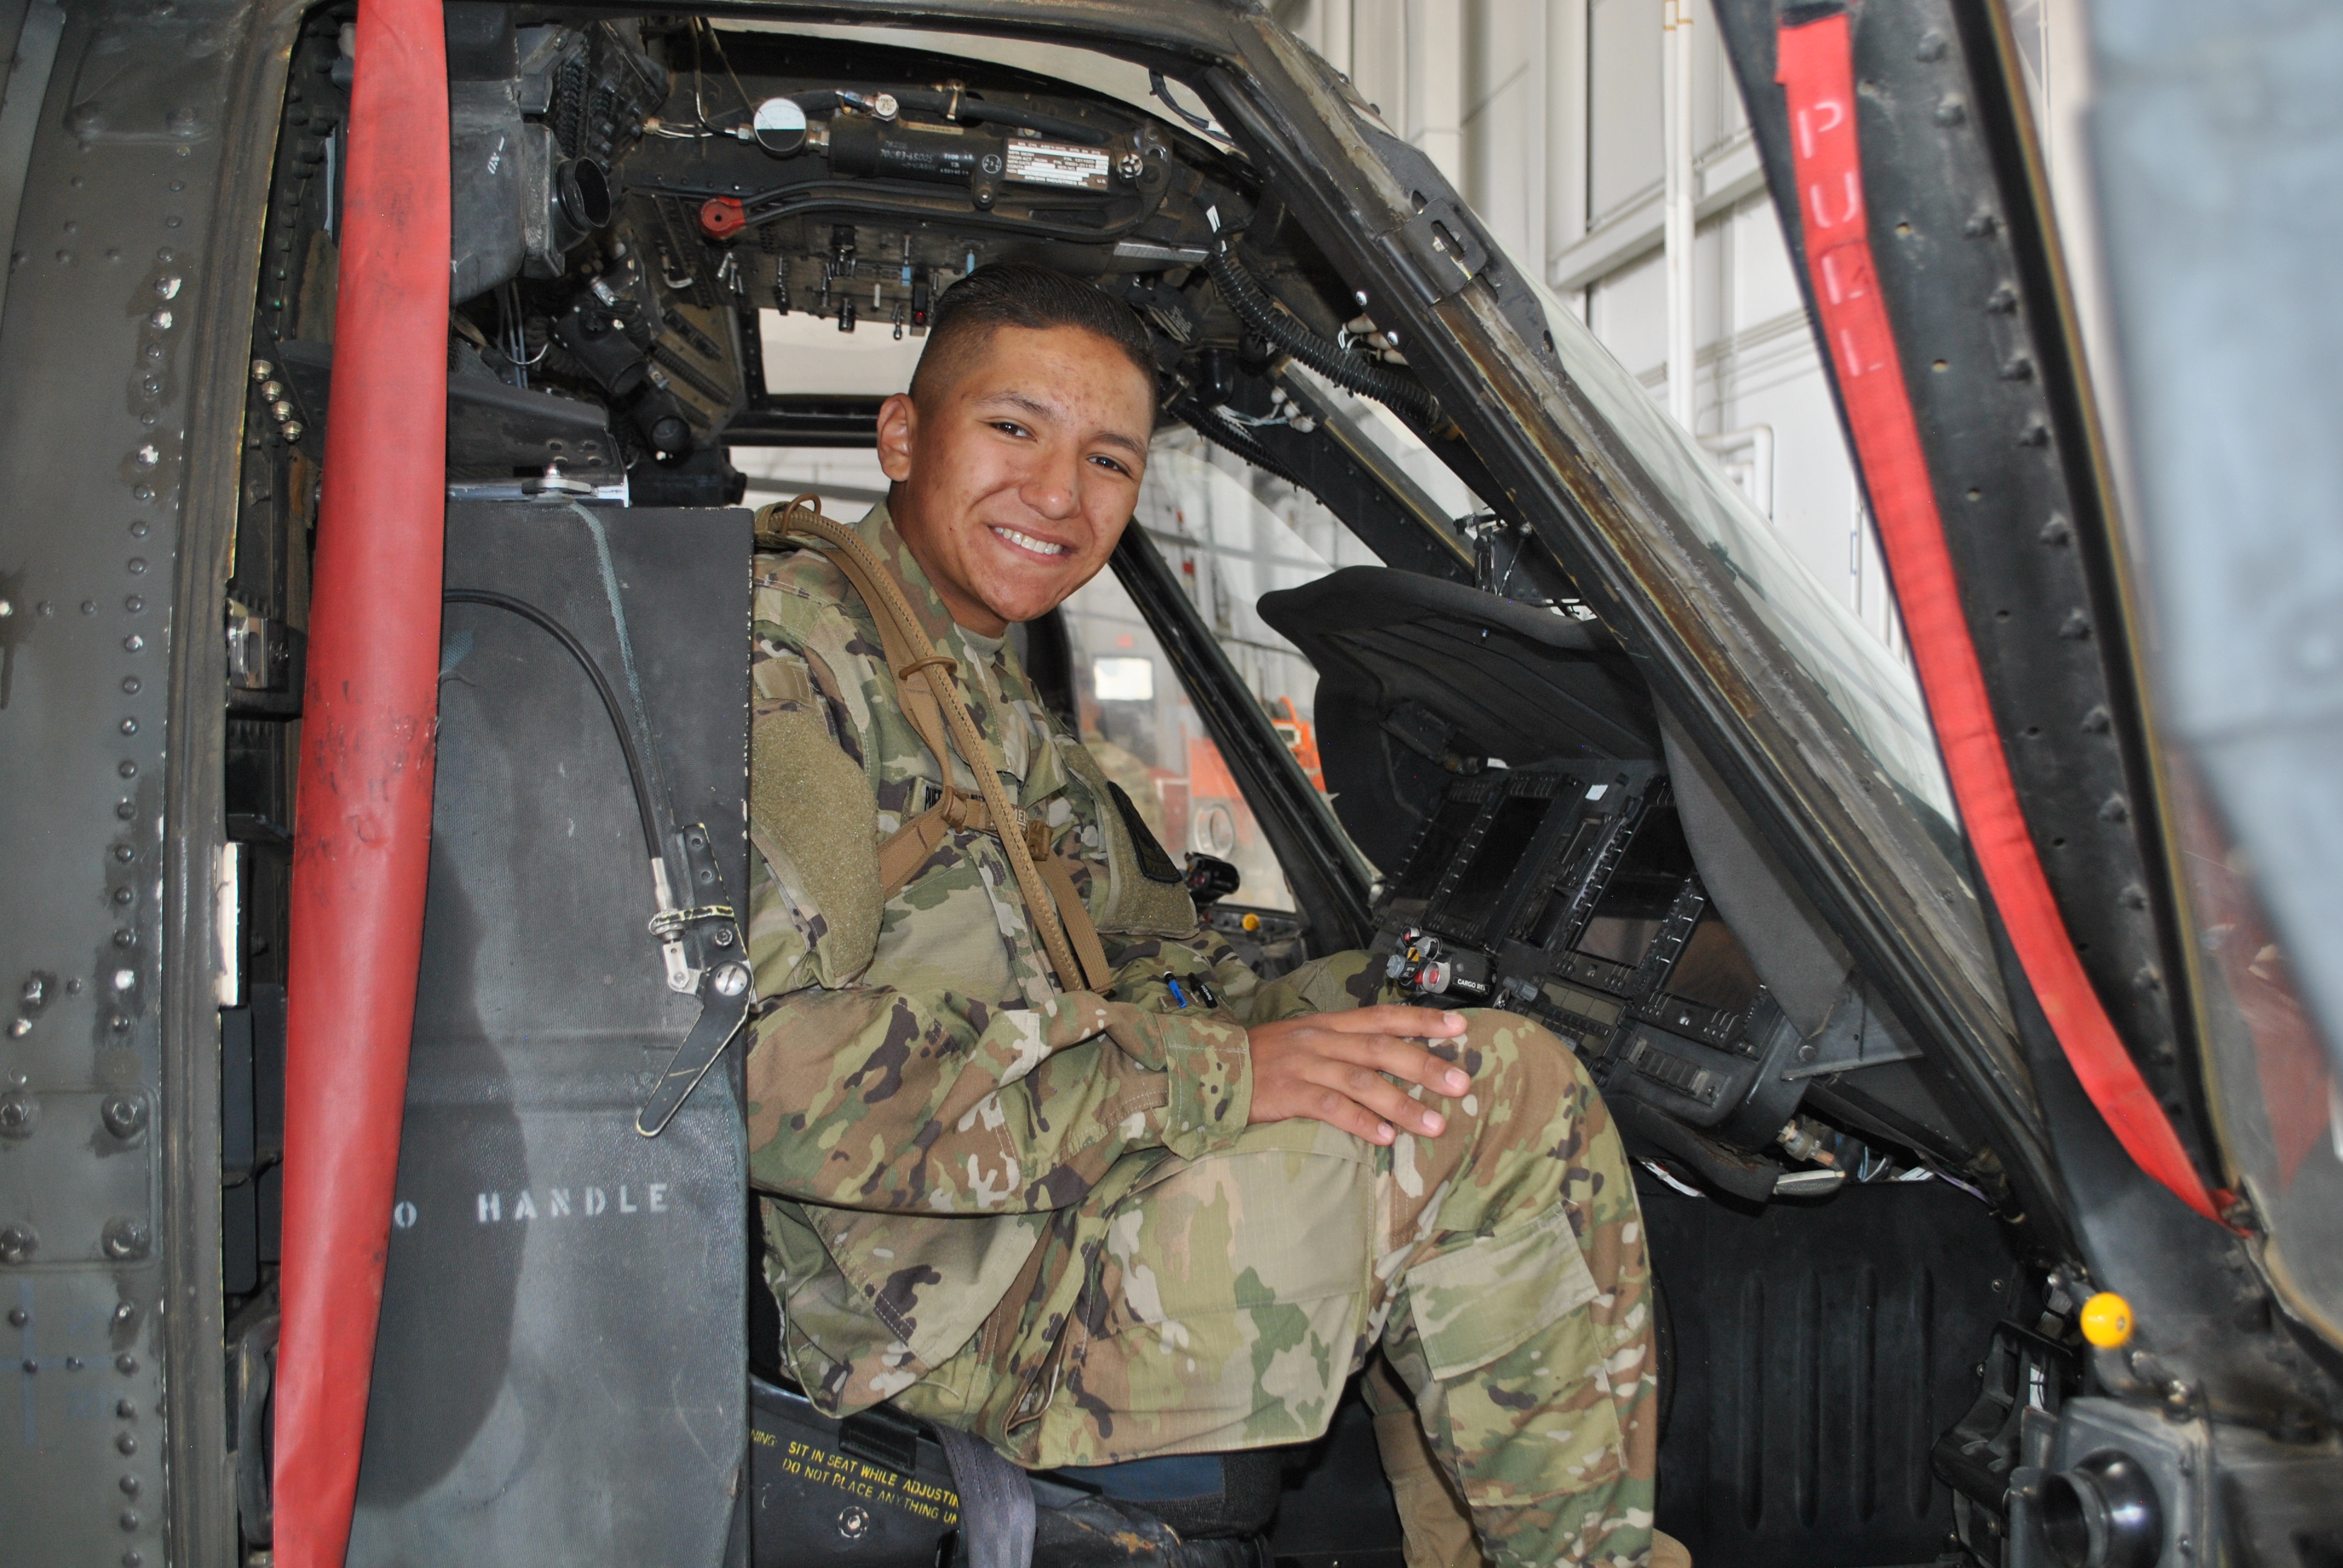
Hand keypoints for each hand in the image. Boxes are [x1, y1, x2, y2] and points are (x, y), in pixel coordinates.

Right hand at [1245, 1006, 1472, 1145]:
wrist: (1211, 1067)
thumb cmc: (1265, 1060)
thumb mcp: (1306, 1041)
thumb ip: (1345, 1047)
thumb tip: (1393, 1059)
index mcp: (1329, 1025)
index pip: (1383, 1016)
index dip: (1423, 1021)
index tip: (1460, 1027)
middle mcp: (1321, 1041)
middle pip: (1381, 1048)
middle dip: (1424, 1065)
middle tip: (1460, 1083)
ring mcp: (1305, 1067)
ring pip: (1361, 1081)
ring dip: (1401, 1104)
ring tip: (1434, 1125)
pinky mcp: (1289, 1094)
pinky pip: (1330, 1107)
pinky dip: (1361, 1122)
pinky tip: (1384, 1138)